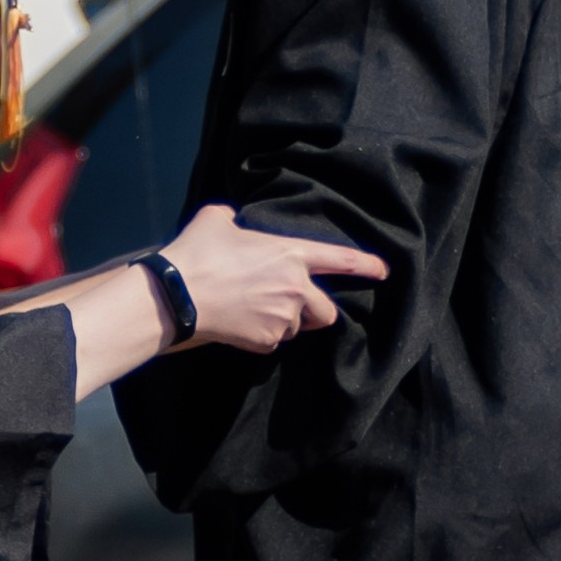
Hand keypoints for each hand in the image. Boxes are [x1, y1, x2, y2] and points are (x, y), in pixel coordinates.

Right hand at [163, 202, 383, 353]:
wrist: (176, 295)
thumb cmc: (197, 252)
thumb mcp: (217, 219)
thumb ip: (236, 219)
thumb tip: (234, 222)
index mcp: (290, 254)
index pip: (340, 259)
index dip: (365, 265)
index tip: (383, 271)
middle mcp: (295, 288)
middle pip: (326, 311)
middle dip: (315, 312)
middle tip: (294, 306)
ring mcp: (282, 317)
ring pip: (296, 327)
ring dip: (284, 322)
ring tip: (253, 310)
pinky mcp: (265, 340)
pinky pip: (273, 341)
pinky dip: (262, 335)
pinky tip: (239, 323)